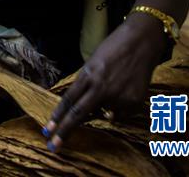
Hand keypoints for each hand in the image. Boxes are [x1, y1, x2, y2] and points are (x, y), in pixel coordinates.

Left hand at [44, 12, 166, 151]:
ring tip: (114, 85)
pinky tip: (125, 89)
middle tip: (53, 146)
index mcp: (88, 75)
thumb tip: (83, 107)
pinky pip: (120, 112)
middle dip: (64, 131)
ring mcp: (118, 96)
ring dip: (103, 108)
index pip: (69, 100)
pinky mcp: (134, 101)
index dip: (57, 116)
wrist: (141, 42)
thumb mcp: (93, 63)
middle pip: (79, 114)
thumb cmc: (113, 48)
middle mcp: (102, 87)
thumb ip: (87, 84)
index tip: (47, 130)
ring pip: (104, 114)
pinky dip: (119, 106)